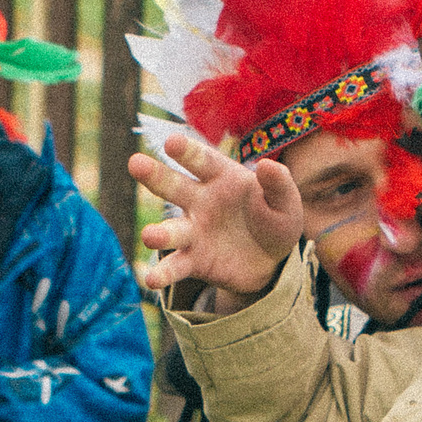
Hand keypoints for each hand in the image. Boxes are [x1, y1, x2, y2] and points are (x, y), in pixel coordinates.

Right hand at [128, 132, 301, 298]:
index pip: (202, 160)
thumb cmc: (275, 220)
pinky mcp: (193, 260)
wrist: (272, 260)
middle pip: (174, 185)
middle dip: (155, 175)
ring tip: (150, 237)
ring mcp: (194, 231)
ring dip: (159, 233)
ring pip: (171, 229)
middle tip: (135, 163)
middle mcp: (200, 200)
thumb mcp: (286, 202)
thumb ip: (278, 184)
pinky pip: (176, 266)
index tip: (172, 141)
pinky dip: (164, 274)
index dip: (187, 151)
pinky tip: (151, 280)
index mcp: (221, 177)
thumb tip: (268, 166)